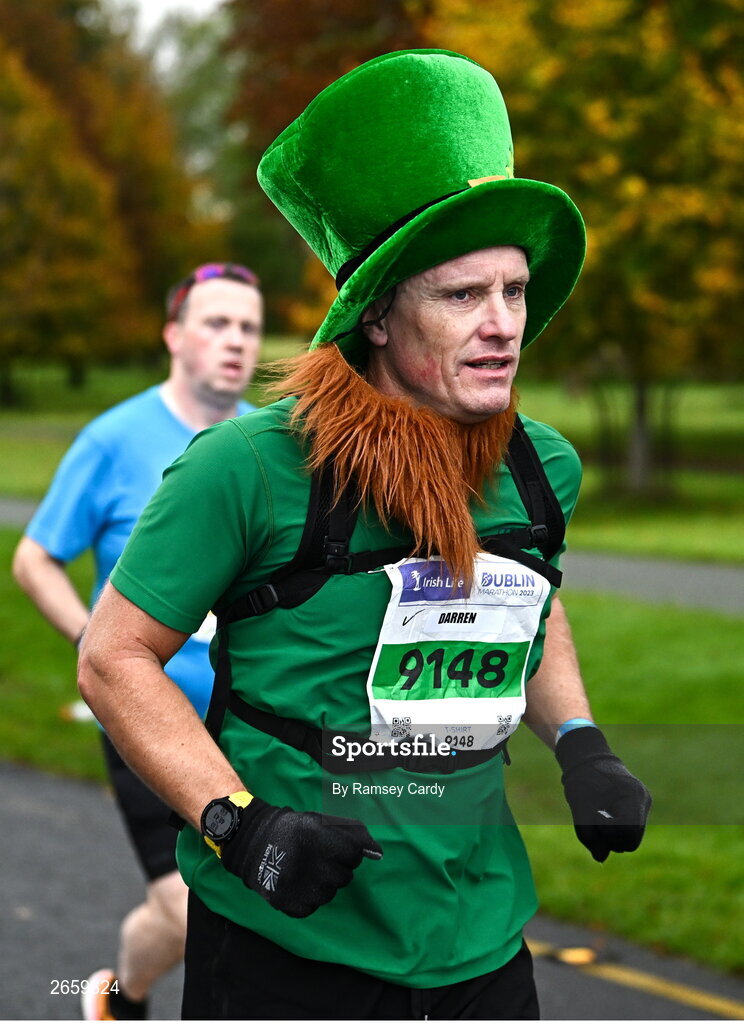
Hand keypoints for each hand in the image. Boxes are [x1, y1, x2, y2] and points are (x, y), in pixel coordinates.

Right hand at [220, 798, 382, 916]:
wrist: (253, 843)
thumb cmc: (294, 831)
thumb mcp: (321, 821)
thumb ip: (353, 833)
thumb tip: (378, 853)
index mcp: (317, 835)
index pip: (355, 852)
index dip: (349, 850)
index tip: (338, 848)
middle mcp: (309, 861)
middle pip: (345, 876)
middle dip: (337, 867)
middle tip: (319, 858)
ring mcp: (298, 885)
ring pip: (330, 893)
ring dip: (324, 883)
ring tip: (306, 870)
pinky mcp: (289, 903)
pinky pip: (314, 906)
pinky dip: (309, 897)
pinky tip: (298, 883)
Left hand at [555, 726, 650, 861]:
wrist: (587, 760)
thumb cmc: (582, 781)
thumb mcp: (579, 808)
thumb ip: (588, 836)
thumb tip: (601, 858)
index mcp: (633, 795)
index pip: (629, 834)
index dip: (609, 834)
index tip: (596, 817)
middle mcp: (643, 799)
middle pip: (632, 840)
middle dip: (611, 839)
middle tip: (595, 822)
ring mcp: (642, 803)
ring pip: (630, 836)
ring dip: (611, 834)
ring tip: (598, 816)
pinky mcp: (637, 806)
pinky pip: (628, 828)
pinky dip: (614, 828)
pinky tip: (604, 815)